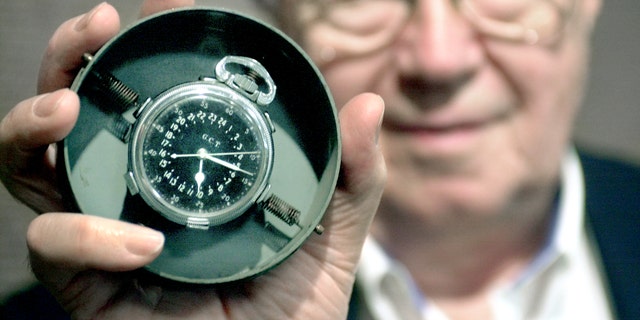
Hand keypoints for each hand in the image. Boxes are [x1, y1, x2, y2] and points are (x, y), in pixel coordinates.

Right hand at [0, 1, 386, 318]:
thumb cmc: (298, 304)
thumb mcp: (333, 230)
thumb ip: (353, 173)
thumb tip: (369, 105)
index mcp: (179, 175)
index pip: (138, 102)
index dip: (134, 53)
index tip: (154, 9)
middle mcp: (131, 197)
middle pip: (70, 119)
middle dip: (66, 61)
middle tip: (97, 26)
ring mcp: (102, 236)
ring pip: (32, 169)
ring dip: (29, 126)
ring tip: (65, 106)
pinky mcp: (87, 286)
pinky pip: (51, 247)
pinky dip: (84, 236)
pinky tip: (139, 242)